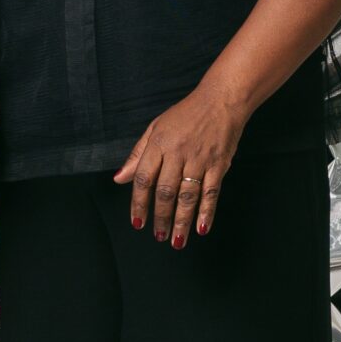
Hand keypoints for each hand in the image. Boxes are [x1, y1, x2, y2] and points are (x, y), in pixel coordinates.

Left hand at [114, 84, 246, 247]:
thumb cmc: (186, 114)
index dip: (138, 202)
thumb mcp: (156, 128)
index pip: (143, 178)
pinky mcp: (219, 164)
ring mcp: (200, 159)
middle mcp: (178, 153)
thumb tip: (119, 178)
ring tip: (176, 241)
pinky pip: (211, 192)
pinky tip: (202, 227)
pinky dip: (207, 211)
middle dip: (160, 217)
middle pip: (165, 191)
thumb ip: (137, 154)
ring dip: (181, 221)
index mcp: (159, 144)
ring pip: (188, 196)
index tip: (137, 222)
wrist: (221, 100)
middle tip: (158, 236)